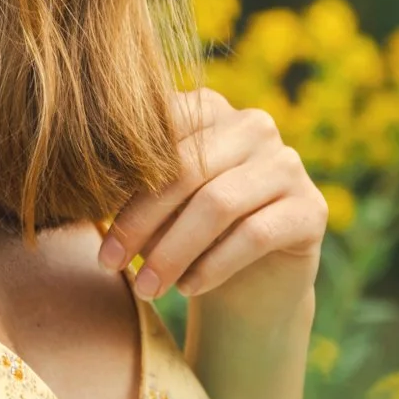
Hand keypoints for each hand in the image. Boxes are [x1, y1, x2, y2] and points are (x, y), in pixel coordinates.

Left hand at [98, 89, 326, 321]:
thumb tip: (87, 188)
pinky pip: (255, 235)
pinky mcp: (311, 209)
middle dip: (142, 220)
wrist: (251, 286)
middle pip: (187, 168)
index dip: (125, 177)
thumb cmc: (189, 235)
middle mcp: (254, 126)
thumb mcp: (158, 206)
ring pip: (219, 203)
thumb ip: (135, 185)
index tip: (93, 219)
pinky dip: (212, 266)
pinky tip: (187, 289)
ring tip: (146, 287)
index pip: (162, 129)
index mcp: (209, 109)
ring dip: (173, 251)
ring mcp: (288, 164)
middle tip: (110, 263)